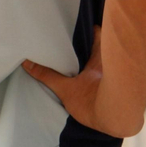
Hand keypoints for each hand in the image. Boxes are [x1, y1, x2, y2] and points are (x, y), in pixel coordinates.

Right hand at [22, 26, 145, 138]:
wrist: (117, 121)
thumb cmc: (94, 102)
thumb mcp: (66, 89)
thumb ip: (47, 76)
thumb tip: (27, 63)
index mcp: (99, 58)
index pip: (97, 34)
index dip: (89, 27)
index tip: (77, 25)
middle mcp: (110, 63)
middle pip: (102, 45)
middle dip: (89, 43)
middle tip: (73, 41)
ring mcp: (115, 76)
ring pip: (105, 60)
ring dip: (94, 58)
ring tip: (77, 57)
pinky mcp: (118, 88)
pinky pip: (108, 74)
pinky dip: (100, 72)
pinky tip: (89, 77)